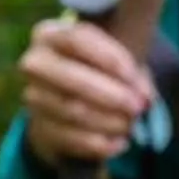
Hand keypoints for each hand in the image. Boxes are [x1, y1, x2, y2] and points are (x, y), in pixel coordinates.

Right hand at [18, 16, 152, 163]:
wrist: (64, 103)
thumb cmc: (96, 71)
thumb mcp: (111, 58)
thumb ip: (130, 70)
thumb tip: (144, 95)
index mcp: (50, 34)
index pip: (78, 39)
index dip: (109, 57)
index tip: (133, 76)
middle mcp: (35, 64)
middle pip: (73, 79)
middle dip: (111, 95)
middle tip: (138, 106)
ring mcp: (34, 98)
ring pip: (74, 111)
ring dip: (109, 121)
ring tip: (131, 124)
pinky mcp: (40, 129)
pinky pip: (72, 139)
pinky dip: (101, 143)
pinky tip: (120, 143)